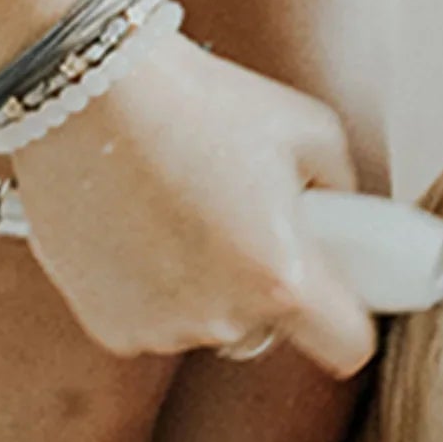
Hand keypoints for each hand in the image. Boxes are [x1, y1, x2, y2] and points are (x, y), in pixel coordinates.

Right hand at [8, 38, 375, 376]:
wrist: (92, 96)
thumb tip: (347, 218)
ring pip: (212, 322)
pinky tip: (146, 227)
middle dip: (268, 283)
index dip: (350, 318)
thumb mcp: (311, 129)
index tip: (340, 293)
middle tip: (244, 217)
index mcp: (280, 276)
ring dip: (210, 285)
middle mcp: (222, 318)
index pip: (347, 345)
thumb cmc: (201, 103)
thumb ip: (343, 190)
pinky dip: (158, 286)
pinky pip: (158, 319)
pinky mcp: (110, 327)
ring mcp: (160, 329)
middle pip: (273, 327)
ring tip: (187, 209)